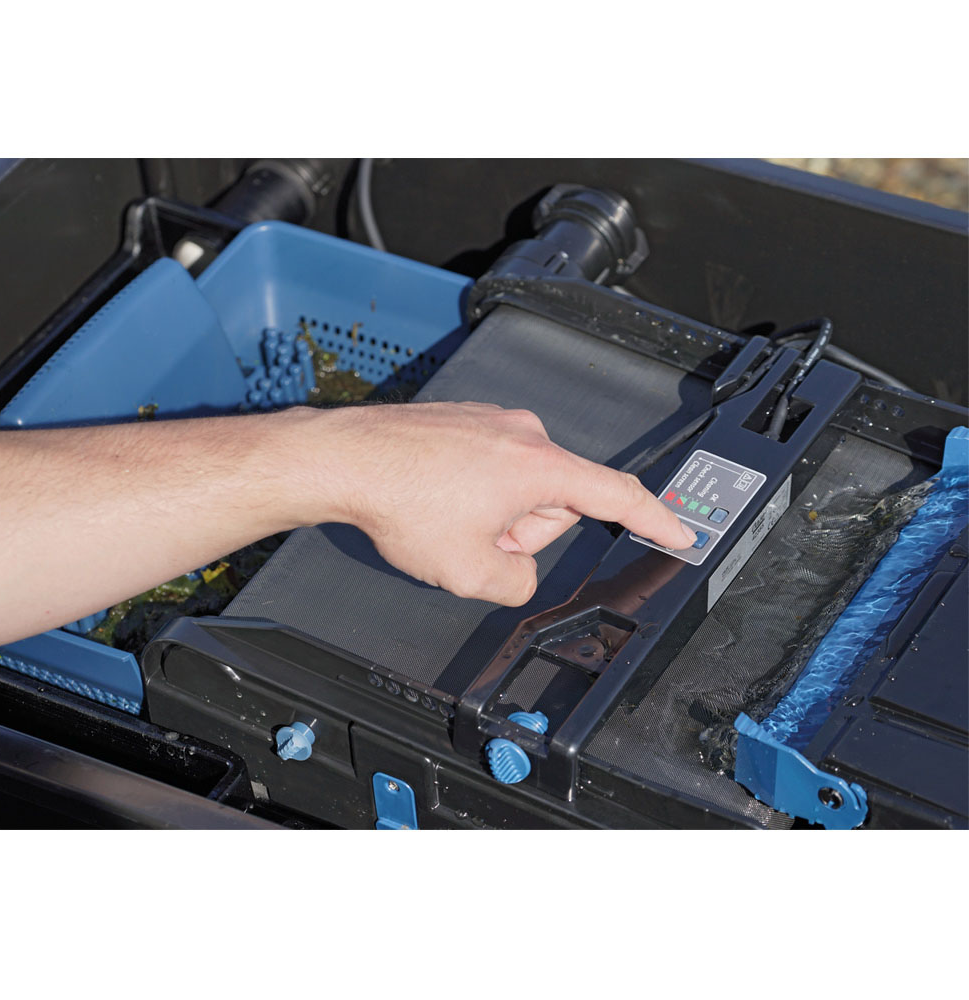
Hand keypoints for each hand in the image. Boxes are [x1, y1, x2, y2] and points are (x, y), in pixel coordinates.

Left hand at [310, 402, 696, 605]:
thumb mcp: (469, 572)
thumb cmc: (401, 499)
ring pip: (520, 486)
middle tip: (476, 539)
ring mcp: (493, 421)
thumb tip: (518, 571)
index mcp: (539, 466)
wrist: (347, 459)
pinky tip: (436, 499)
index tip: (678, 529)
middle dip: (522, 531)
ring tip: (448, 516)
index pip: (617, 496)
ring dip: (494, 513)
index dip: (656, 518)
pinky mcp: (468, 419)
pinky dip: (473, 491)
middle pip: (555, 502)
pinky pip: (491, 466)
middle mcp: (523, 433)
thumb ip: (516, 585)